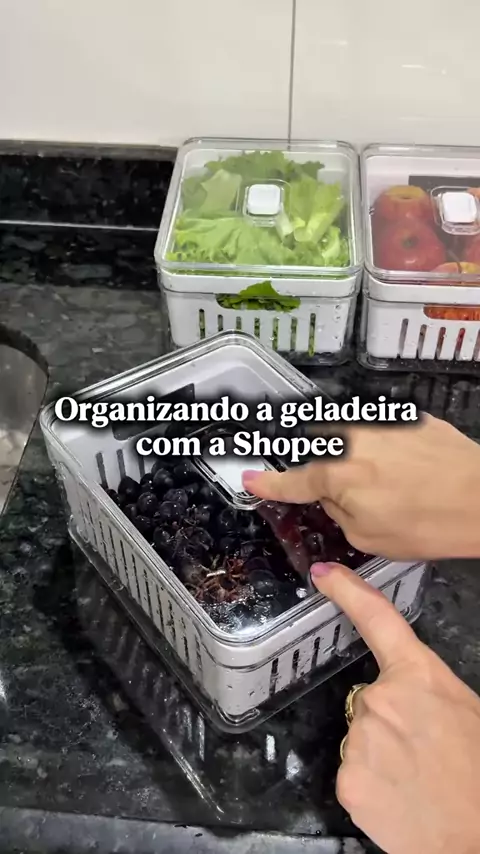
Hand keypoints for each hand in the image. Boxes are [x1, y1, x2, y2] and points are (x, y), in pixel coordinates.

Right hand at [242, 414, 479, 559]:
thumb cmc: (429, 522)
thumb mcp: (368, 536)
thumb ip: (337, 512)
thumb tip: (332, 497)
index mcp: (333, 472)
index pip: (289, 481)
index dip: (266, 484)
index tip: (249, 480)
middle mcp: (349, 438)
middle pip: (316, 447)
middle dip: (319, 467)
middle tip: (338, 488)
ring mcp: (377, 421)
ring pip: (345, 433)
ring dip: (349, 453)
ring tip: (383, 480)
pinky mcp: (404, 415)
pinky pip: (377, 428)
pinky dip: (380, 447)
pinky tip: (404, 468)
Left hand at [310, 561, 479, 853]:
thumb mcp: (464, 711)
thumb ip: (426, 691)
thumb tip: (407, 691)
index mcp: (418, 676)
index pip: (377, 619)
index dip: (347, 591)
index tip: (323, 574)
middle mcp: (381, 699)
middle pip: (370, 699)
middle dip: (389, 722)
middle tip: (424, 753)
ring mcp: (360, 739)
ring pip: (361, 738)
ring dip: (380, 755)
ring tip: (417, 780)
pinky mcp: (347, 780)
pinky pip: (354, 773)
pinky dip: (371, 786)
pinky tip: (399, 800)